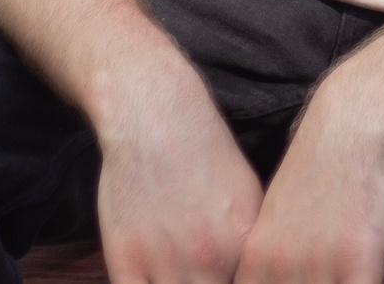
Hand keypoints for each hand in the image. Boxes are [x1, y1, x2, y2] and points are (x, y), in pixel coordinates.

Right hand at [94, 61, 263, 283]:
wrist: (156, 116)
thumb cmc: (204, 153)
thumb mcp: (249, 198)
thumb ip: (251, 249)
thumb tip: (257, 273)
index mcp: (247, 247)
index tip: (218, 277)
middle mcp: (212, 260)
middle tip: (197, 277)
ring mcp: (167, 262)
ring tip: (175, 276)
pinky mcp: (126, 259)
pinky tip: (149, 280)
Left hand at [233, 74, 383, 283]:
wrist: (352, 124)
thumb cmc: (320, 170)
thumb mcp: (277, 220)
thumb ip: (271, 262)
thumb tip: (273, 278)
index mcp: (254, 262)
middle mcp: (279, 269)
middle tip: (319, 282)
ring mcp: (318, 265)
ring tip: (340, 278)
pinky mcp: (358, 259)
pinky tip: (365, 277)